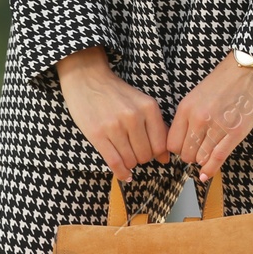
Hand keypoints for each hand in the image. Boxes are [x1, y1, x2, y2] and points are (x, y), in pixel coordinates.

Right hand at [57, 46, 167, 179]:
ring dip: (129, 164)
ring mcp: (115, 126)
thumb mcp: (141, 104)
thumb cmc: (115, 94)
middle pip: (145, 155)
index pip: (160, 144)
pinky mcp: (98, 134)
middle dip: (141, 159)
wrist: (87, 79)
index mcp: (149, 107)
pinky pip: (115, 162)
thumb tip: (165, 158)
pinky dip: (121, 173)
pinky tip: (123, 174)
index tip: (148, 152)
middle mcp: (134, 116)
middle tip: (133, 153)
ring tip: (124, 155)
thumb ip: (155, 128)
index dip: (156, 154)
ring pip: (130, 160)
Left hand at [167, 52, 252, 180]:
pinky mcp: (235, 133)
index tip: (184, 148)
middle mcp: (199, 119)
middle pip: (185, 154)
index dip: (177, 150)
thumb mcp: (196, 96)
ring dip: (203, 160)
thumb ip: (187, 118)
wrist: (250, 68)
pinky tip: (206, 175)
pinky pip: (217, 158)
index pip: (171, 144)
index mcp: (186, 109)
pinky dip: (210, 170)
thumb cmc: (224, 81)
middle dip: (191, 156)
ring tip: (209, 151)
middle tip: (199, 150)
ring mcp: (217, 126)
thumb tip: (179, 144)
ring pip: (200, 159)